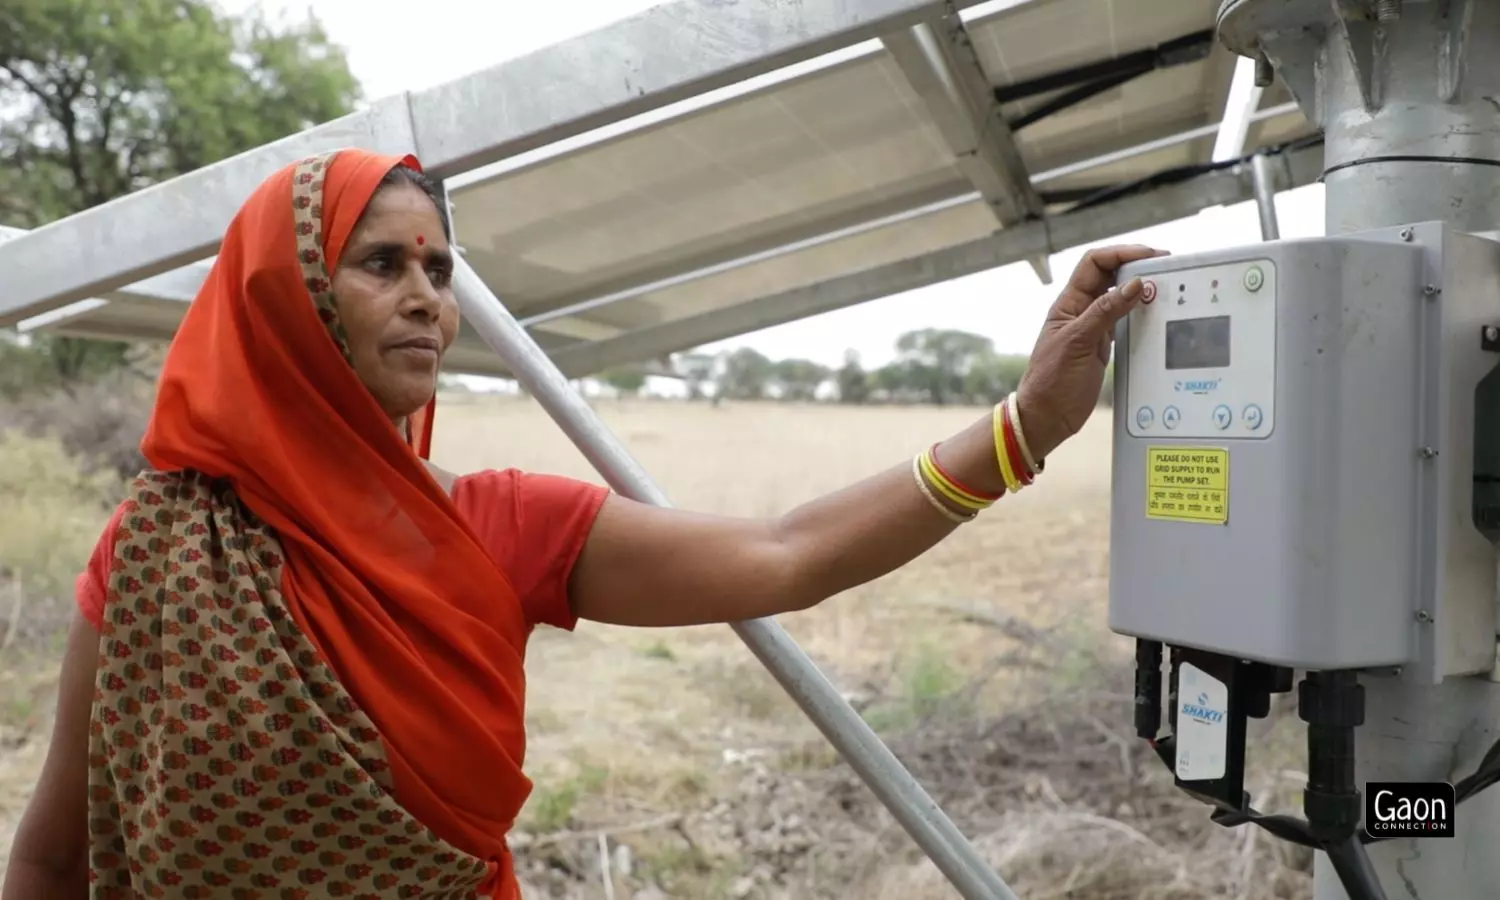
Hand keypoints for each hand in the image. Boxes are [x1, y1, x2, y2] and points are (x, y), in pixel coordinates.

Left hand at [1015, 244, 1168, 459]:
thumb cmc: (1052, 381)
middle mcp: (1081, 310)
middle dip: (1135, 267)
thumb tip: (1134, 285)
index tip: (1149, 256)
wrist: (1046, 416)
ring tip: (1164, 288)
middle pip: (1110, 276)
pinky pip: (1124, 320)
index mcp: (1068, 303)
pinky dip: (1139, 314)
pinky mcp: (1102, 344)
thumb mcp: (1078, 342)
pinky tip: (1155, 314)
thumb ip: (1105, 312)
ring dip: (1140, 290)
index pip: (1094, 263)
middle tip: (1164, 268)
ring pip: (1119, 297)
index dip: (1121, 253)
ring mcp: (1092, 327)